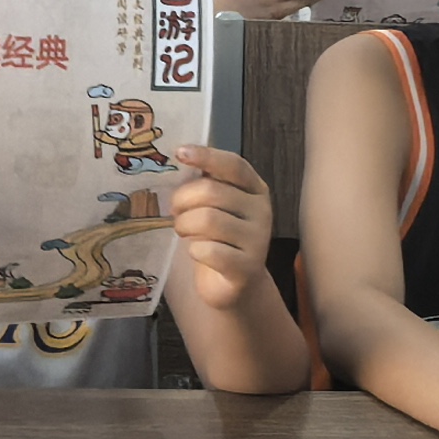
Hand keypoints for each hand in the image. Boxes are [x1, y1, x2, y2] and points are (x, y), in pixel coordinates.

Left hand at [165, 143, 273, 307]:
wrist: (236, 286)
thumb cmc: (220, 239)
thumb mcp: (216, 206)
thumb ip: (206, 183)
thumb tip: (181, 156)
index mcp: (255, 189)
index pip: (233, 165)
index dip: (206, 156)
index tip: (179, 152)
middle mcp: (262, 211)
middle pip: (211, 191)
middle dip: (182, 201)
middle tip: (176, 212)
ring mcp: (258, 240)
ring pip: (206, 219)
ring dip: (184, 226)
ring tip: (185, 232)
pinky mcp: (247, 268)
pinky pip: (208, 251)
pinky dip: (194, 251)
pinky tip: (198, 253)